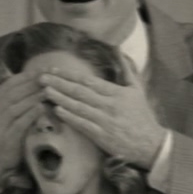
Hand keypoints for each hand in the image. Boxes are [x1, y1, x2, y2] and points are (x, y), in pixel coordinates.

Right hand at [0, 70, 47, 183]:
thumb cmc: (7, 129)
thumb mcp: (10, 110)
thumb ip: (21, 95)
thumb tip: (41, 78)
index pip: (14, 81)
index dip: (31, 74)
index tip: (48, 68)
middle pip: (15, 90)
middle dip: (34, 82)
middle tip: (53, 75)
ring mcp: (0, 122)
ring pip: (16, 105)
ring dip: (33, 96)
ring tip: (50, 89)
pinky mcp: (6, 137)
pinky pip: (19, 123)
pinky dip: (30, 114)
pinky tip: (41, 107)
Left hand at [37, 60, 165, 168]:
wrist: (150, 143)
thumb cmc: (142, 116)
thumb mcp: (137, 90)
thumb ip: (127, 70)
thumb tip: (118, 50)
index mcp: (116, 92)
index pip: (88, 81)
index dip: (70, 75)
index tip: (54, 69)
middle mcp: (109, 105)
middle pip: (80, 91)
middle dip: (59, 83)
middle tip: (42, 77)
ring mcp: (105, 120)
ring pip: (79, 107)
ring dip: (61, 98)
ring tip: (45, 91)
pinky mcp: (102, 136)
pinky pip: (82, 124)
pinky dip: (69, 117)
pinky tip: (57, 110)